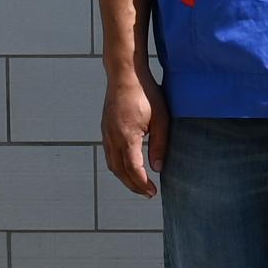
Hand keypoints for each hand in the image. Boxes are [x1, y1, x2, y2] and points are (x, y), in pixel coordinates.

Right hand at [102, 66, 168, 196]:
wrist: (125, 74)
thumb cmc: (146, 93)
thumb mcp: (161, 119)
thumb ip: (160, 145)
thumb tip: (157, 168)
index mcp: (126, 136)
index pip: (133, 169)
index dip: (142, 184)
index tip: (153, 192)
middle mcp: (112, 137)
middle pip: (120, 171)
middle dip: (133, 185)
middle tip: (148, 193)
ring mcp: (106, 133)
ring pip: (112, 164)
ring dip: (125, 178)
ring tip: (139, 184)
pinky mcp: (105, 129)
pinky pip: (109, 154)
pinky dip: (118, 166)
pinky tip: (129, 167)